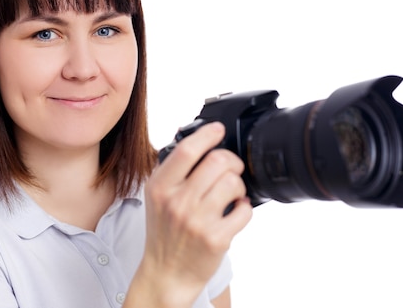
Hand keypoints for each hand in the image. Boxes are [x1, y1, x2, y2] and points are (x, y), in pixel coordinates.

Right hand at [131, 122, 252, 306]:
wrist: (167, 272)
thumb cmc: (164, 232)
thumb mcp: (156, 197)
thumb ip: (171, 169)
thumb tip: (194, 138)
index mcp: (160, 187)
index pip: (186, 151)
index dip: (207, 135)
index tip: (218, 130)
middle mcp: (177, 202)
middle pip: (216, 162)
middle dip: (231, 160)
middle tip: (231, 167)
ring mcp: (197, 221)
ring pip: (233, 183)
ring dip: (239, 185)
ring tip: (232, 193)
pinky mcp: (216, 238)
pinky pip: (244, 210)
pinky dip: (246, 208)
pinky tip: (236, 211)